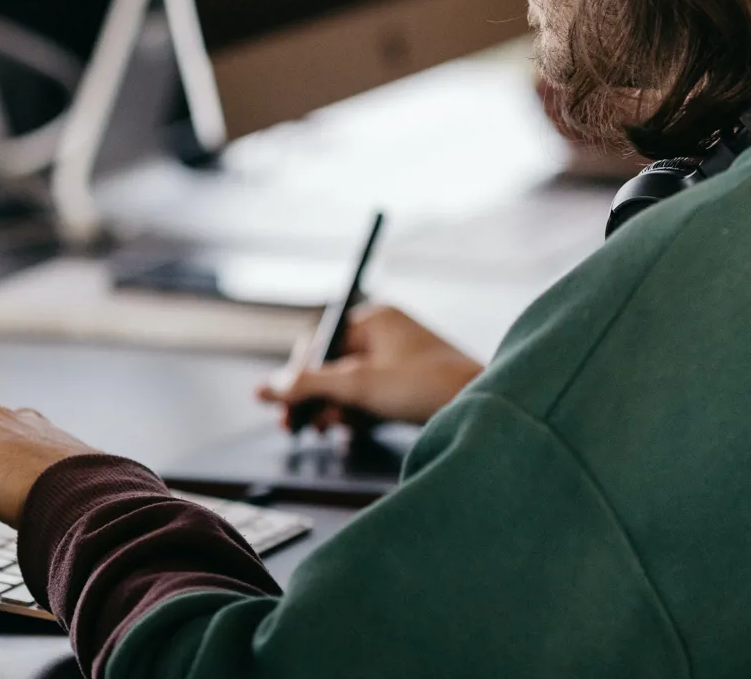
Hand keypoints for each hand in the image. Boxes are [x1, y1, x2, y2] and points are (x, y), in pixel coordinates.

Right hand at [257, 305, 482, 428]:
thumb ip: (310, 385)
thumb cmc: (427, 386)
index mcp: (376, 320)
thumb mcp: (359, 385)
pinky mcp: (409, 388)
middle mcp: (386, 336)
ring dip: (334, 409)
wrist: (482, 409)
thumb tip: (269, 388)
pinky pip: (371, 399)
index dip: (298, 372)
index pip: (320, 340)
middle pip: (333, 366)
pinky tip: (350, 431)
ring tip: (328, 429)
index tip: (285, 403)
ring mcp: (399, 363)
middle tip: (294, 426)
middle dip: (314, 397)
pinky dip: (357, 415)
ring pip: (350, 386)